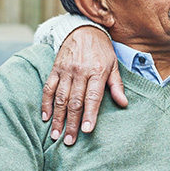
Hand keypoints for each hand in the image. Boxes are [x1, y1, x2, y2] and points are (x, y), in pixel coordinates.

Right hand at [42, 26, 127, 144]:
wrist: (83, 29)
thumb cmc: (101, 50)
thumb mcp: (113, 64)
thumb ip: (117, 85)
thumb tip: (123, 103)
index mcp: (97, 71)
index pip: (93, 97)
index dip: (90, 114)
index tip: (87, 131)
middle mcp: (80, 71)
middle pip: (75, 101)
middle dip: (71, 123)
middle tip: (69, 141)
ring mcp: (66, 70)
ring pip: (60, 97)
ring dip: (57, 117)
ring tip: (56, 134)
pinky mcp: (55, 69)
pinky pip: (48, 88)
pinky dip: (46, 103)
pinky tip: (45, 117)